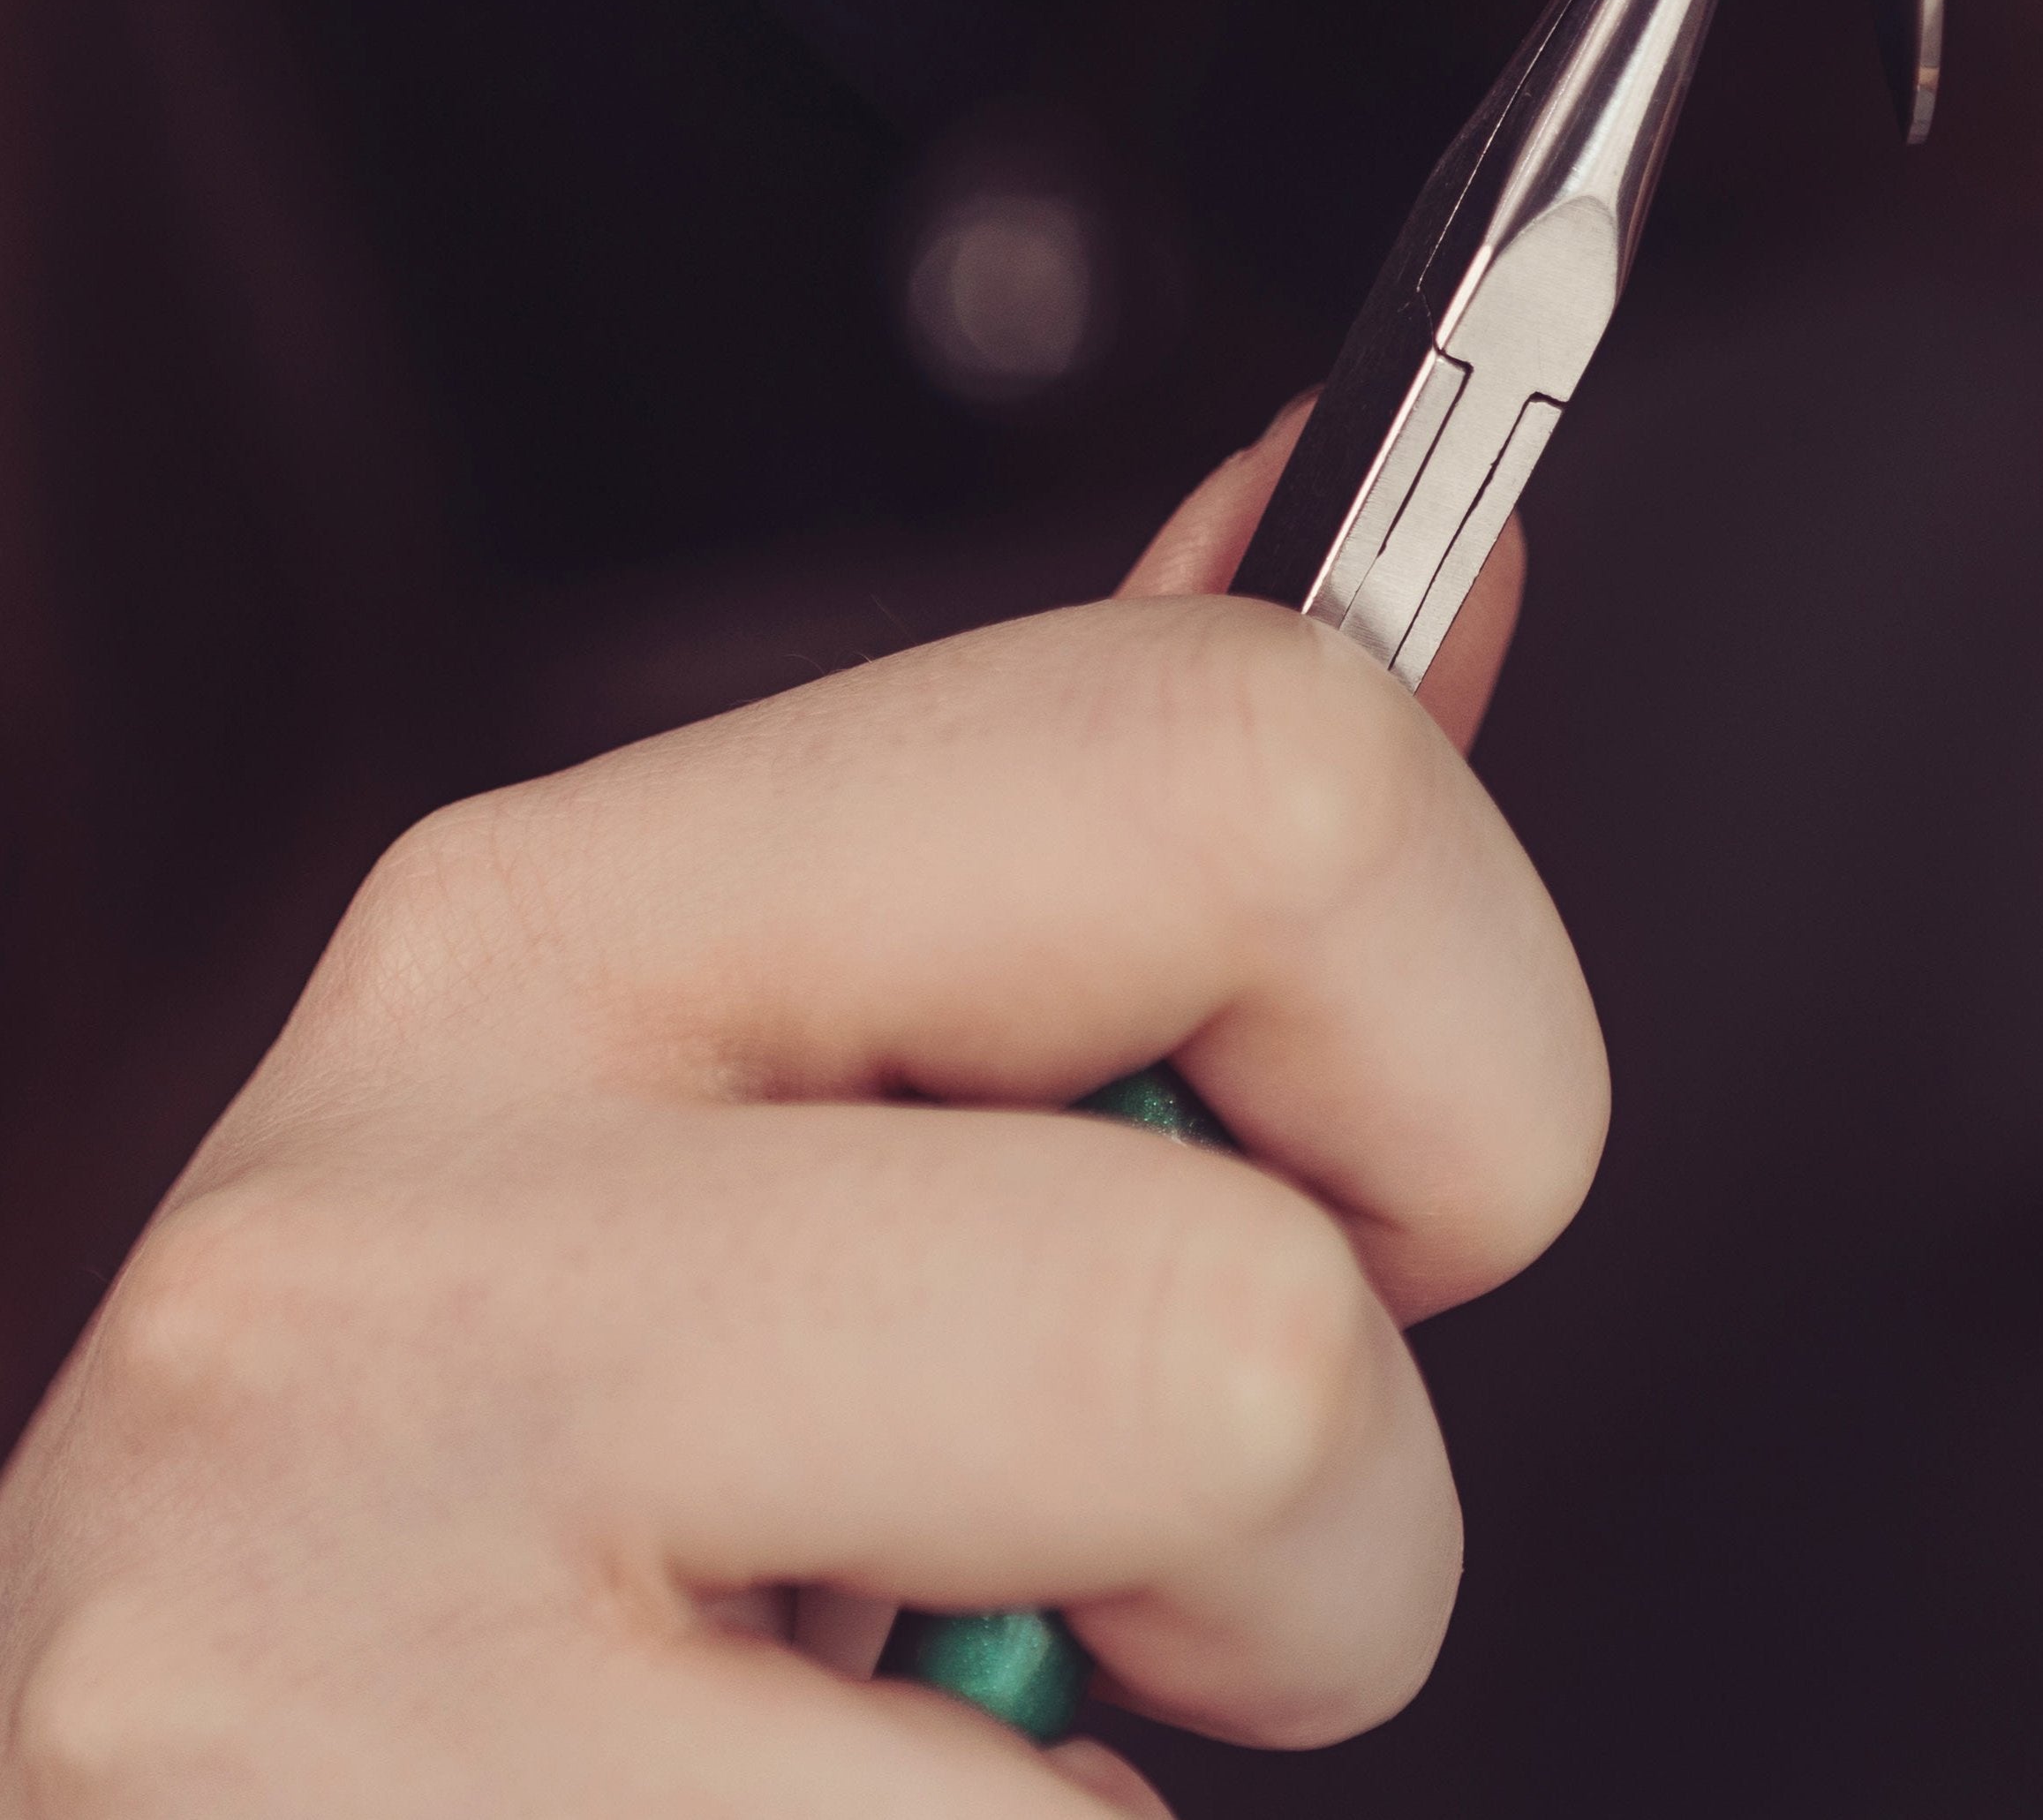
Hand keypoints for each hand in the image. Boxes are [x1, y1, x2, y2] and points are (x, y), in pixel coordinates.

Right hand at [0, 422, 1593, 1816]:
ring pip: (1196, 1549)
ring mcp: (336, 1593)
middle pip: (1262, 1272)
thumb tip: (1437, 581)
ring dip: (1194, 1707)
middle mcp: (407, 1224)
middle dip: (1346, 1450)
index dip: (1462, 1035)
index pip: (1252, 762)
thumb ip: (1120, 857)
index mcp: (561, 923)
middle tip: (1147, 1517)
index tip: (1351, 1198)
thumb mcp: (796, 1123)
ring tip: (950, 1709)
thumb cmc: (542, 1519)